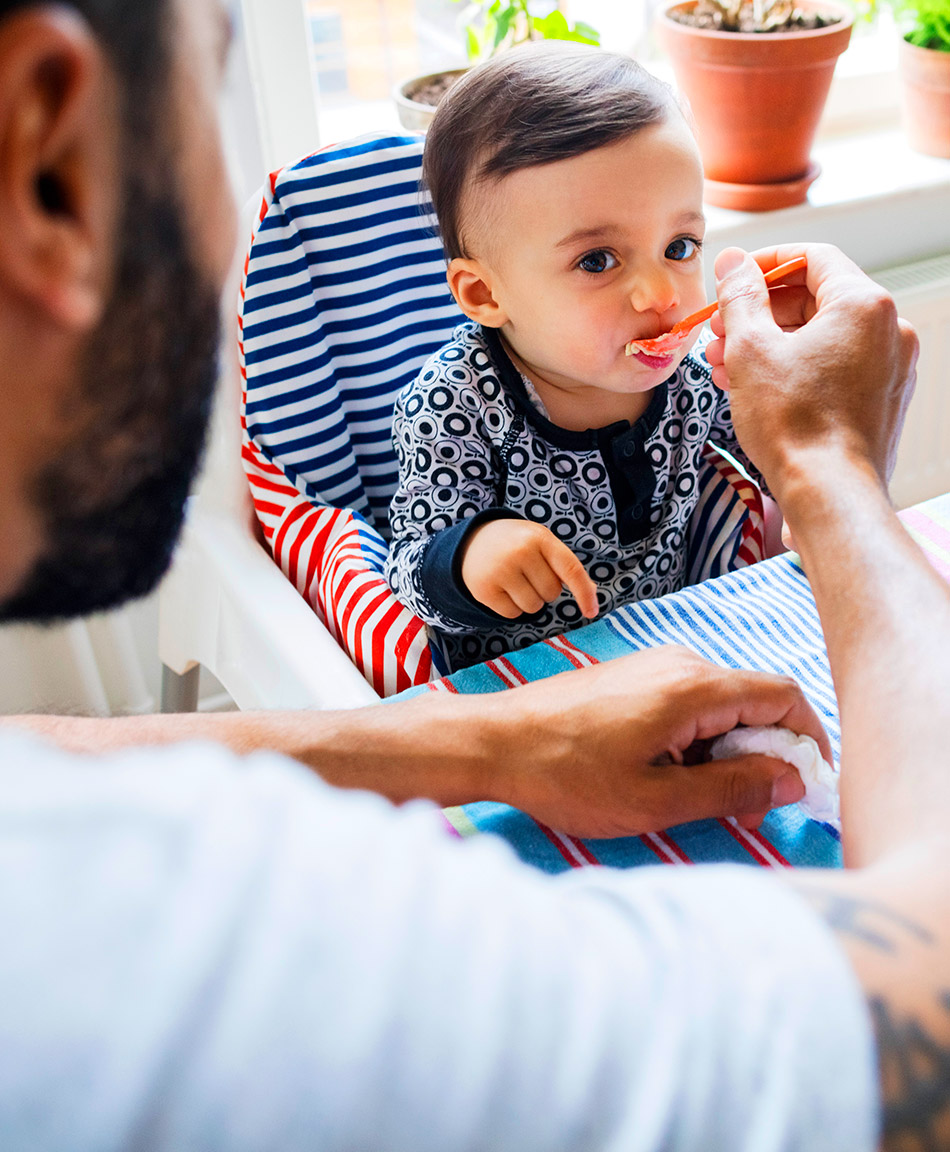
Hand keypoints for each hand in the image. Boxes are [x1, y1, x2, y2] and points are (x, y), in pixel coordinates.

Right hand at [460, 518, 598, 619]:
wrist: (472, 541)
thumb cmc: (517, 544)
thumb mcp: (541, 543)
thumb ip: (566, 566)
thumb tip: (592, 595)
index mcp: (540, 538)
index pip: (571, 569)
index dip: (584, 593)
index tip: (592, 611)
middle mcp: (520, 552)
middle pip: (551, 593)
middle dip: (544, 589)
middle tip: (528, 572)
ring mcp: (500, 571)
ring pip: (533, 607)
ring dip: (529, 600)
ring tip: (514, 580)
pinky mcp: (484, 590)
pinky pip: (513, 615)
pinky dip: (511, 607)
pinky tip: (502, 588)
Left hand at [479, 645, 827, 837]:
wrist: (494, 741)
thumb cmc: (567, 774)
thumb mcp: (656, 799)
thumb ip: (732, 788)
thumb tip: (791, 779)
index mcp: (694, 687)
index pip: (783, 696)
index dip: (805, 740)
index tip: (803, 785)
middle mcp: (680, 662)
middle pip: (753, 701)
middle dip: (761, 756)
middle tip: (743, 810)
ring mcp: (653, 665)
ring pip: (719, 705)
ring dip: (724, 752)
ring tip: (690, 798)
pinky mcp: (632, 676)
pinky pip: (686, 703)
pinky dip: (694, 740)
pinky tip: (662, 775)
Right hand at [704, 244, 918, 499]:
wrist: (829, 492)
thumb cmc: (795, 425)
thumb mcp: (751, 349)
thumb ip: (740, 297)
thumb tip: (732, 264)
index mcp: (863, 305)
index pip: (812, 258)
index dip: (764, 264)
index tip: (733, 280)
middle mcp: (887, 330)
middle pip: (816, 299)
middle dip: (761, 313)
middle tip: (721, 330)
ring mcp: (889, 367)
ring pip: (822, 337)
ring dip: (771, 344)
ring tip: (727, 366)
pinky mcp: (881, 400)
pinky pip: (835, 367)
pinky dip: (796, 368)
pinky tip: (756, 388)